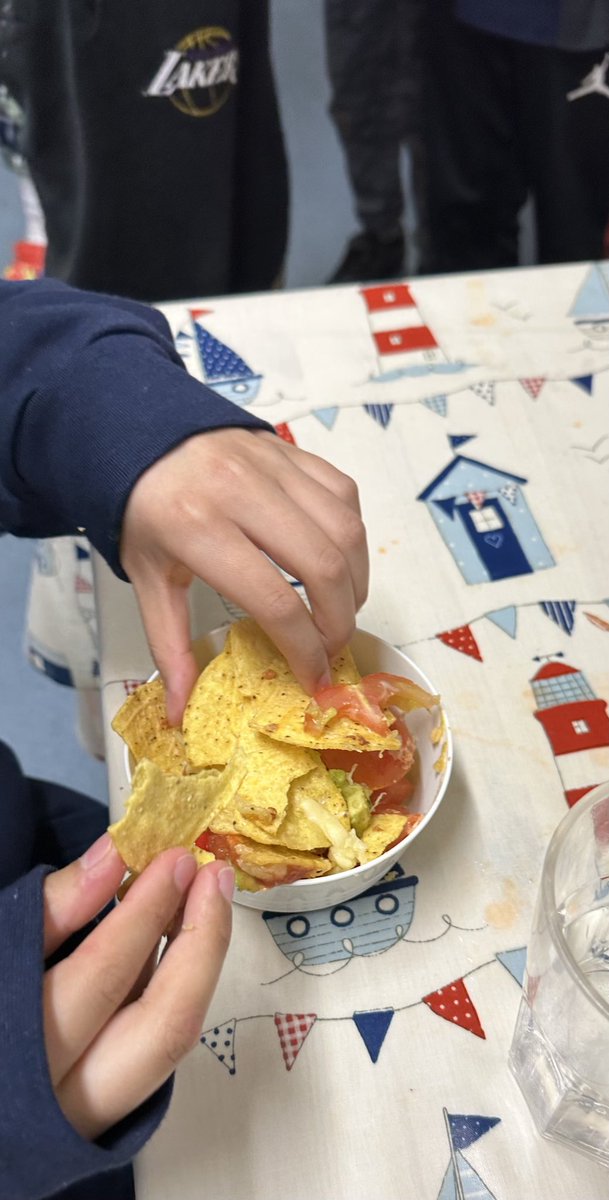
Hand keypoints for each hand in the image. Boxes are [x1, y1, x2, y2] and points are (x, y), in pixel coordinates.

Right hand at [43, 833, 232, 1140]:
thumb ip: (51, 910)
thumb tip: (115, 856)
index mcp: (18, 1051)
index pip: (102, 975)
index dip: (145, 911)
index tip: (175, 858)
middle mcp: (63, 1101)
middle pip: (162, 1027)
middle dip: (201, 944)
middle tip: (212, 875)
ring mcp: (90, 1119)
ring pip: (170, 1048)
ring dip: (198, 967)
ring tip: (205, 899)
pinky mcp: (106, 1117)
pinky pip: (155, 1053)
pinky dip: (173, 993)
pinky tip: (177, 942)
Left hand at [121, 428, 367, 722]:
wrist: (135, 433)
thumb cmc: (142, 511)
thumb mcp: (147, 579)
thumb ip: (169, 646)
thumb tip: (178, 711)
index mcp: (197, 527)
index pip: (275, 600)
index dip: (305, 648)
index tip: (314, 677)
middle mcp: (241, 491)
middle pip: (324, 566)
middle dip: (340, 620)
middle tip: (331, 647)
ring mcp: (272, 465)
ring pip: (346, 530)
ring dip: (356, 580)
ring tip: (341, 610)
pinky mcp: (291, 451)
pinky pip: (343, 494)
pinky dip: (351, 536)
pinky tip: (337, 561)